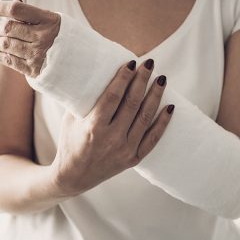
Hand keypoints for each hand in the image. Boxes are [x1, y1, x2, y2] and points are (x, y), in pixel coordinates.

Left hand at [0, 0, 59, 77]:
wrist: (81, 62)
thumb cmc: (63, 37)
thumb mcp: (53, 21)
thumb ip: (33, 14)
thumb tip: (13, 1)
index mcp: (49, 20)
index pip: (17, 10)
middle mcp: (43, 37)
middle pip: (8, 29)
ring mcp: (38, 54)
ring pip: (6, 45)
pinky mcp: (34, 70)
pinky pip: (10, 61)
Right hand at [51, 59, 174, 196]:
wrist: (74, 177)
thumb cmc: (70, 142)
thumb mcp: (70, 119)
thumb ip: (83, 99)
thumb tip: (92, 71)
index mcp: (93, 127)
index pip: (113, 97)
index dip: (124, 78)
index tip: (132, 62)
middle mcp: (112, 138)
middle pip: (132, 103)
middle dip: (142, 80)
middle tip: (150, 63)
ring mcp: (125, 150)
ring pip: (145, 118)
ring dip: (155, 96)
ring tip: (162, 79)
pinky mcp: (133, 159)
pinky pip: (153, 139)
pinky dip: (163, 123)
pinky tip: (170, 107)